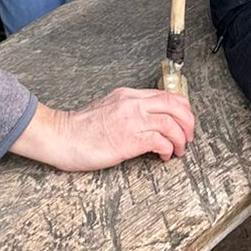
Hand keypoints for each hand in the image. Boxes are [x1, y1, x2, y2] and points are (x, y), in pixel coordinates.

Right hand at [11, 88, 195, 169]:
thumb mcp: (108, 108)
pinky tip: (164, 156)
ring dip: (181, 139)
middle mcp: (133, 103)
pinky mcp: (129, 139)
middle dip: (188, 122)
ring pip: (171, 123)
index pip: (166, 94)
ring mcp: (131, 120)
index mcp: (128, 95)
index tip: (185, 121)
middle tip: (189, 136)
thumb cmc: (80, 128)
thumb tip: (147, 121)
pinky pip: (160, 141)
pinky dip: (168, 149)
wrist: (61, 136)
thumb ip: (128, 110)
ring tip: (178, 150)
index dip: (182, 108)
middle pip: (175, 105)